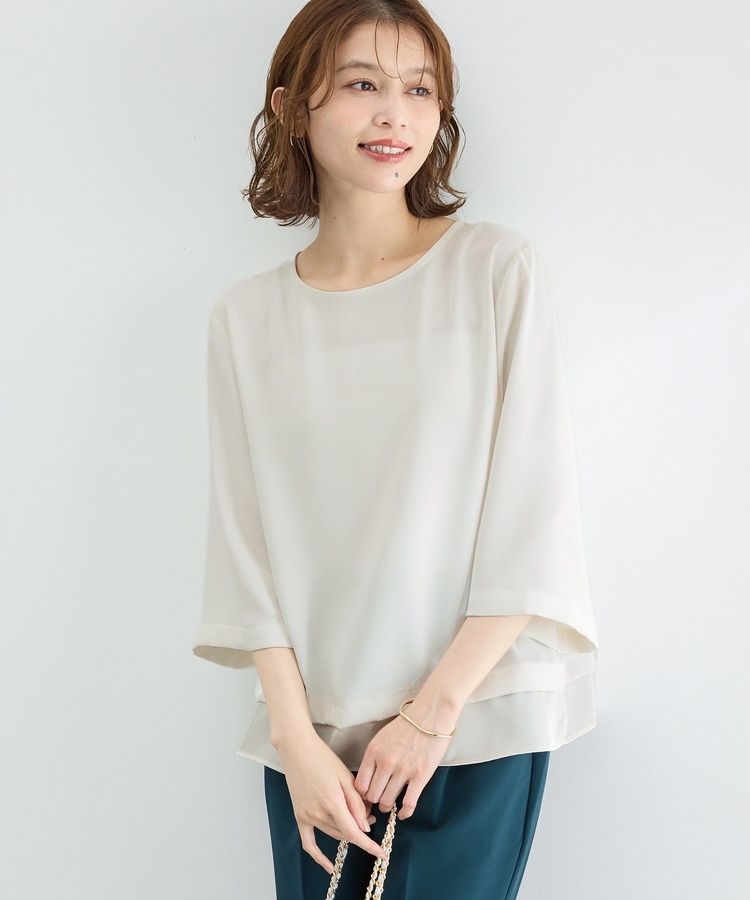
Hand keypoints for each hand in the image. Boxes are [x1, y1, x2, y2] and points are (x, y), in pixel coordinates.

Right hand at [276, 731, 384, 873]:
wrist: (297, 749)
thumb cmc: (323, 758)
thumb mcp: (345, 776)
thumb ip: (356, 803)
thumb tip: (365, 827)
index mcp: (333, 803)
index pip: (354, 833)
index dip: (369, 845)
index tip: (382, 853)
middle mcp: (318, 813)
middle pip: (345, 832)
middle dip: (361, 828)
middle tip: (371, 815)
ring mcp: (307, 816)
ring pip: (333, 834)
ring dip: (347, 831)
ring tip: (358, 817)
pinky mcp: (299, 815)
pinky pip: (309, 842)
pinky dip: (318, 856)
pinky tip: (329, 866)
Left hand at [354, 711, 452, 819]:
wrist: (431, 716)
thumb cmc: (407, 725)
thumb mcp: (382, 737)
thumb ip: (373, 757)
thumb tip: (368, 779)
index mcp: (373, 751)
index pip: (360, 784)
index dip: (362, 794)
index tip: (366, 795)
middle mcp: (385, 762)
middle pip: (372, 796)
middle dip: (373, 802)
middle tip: (378, 801)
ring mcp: (402, 770)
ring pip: (387, 802)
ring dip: (387, 806)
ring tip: (390, 805)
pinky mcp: (420, 776)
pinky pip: (408, 804)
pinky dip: (404, 813)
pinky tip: (403, 813)